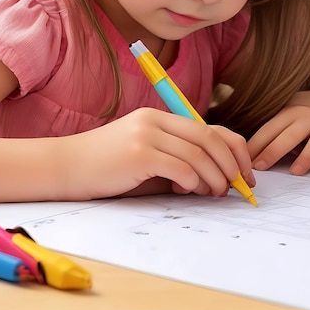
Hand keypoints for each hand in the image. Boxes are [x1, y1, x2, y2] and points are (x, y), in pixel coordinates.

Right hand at [65, 108, 254, 199]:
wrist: (66, 167)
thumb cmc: (107, 167)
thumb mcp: (145, 155)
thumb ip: (176, 158)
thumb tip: (217, 176)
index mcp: (159, 117)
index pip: (209, 127)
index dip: (232, 149)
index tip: (243, 172)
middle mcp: (154, 120)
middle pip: (209, 137)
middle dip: (230, 164)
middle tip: (237, 186)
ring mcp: (146, 134)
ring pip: (198, 153)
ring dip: (214, 177)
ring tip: (214, 193)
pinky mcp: (138, 153)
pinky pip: (179, 166)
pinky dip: (192, 181)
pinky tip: (189, 190)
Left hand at [247, 88, 309, 175]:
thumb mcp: (293, 106)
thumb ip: (275, 123)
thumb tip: (249, 147)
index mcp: (294, 110)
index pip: (271, 128)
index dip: (257, 145)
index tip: (246, 158)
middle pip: (289, 138)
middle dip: (272, 154)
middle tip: (260, 168)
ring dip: (304, 162)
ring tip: (294, 172)